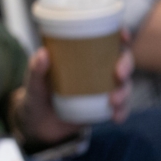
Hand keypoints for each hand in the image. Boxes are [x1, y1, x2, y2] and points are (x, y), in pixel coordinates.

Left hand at [12, 32, 133, 144]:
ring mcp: (102, 89)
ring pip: (124, 84)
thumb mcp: (33, 82)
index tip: (123, 36)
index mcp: (81, 55)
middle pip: (122, 61)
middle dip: (126, 65)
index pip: (105, 40)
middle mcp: (96, 69)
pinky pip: (120, 107)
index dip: (120, 35)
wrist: (37, 125)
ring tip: (113, 101)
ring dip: (125, 91)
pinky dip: (122, 111)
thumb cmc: (36, 95)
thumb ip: (36, 69)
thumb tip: (43, 53)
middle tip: (119, 75)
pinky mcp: (104, 108)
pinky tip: (116, 117)